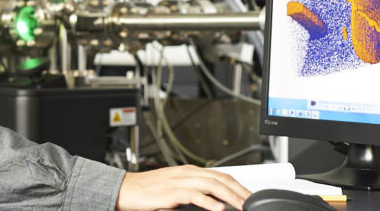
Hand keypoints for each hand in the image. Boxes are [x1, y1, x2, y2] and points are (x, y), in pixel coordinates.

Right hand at [116, 165, 250, 210]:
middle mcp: (187, 173)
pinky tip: (219, 209)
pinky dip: (208, 202)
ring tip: (243, 206)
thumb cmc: (148, 190)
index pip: (220, 175)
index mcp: (189, 171)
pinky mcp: (171, 192)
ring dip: (230, 196)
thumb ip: (194, 191)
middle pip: (220, 178)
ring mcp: (179, 181)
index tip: (249, 197)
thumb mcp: (175, 188)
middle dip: (239, 191)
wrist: (126, 189)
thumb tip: (213, 201)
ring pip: (212, 185)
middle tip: (253, 202)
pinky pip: (194, 195)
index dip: (238, 185)